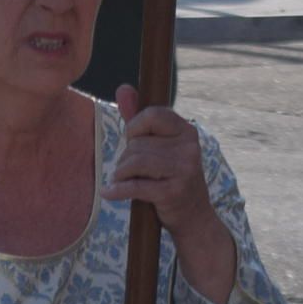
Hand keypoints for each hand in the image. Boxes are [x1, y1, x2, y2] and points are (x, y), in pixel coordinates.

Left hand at [104, 91, 218, 236]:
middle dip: (126, 158)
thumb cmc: (171, 177)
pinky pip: (135, 186)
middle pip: (138, 144)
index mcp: (187, 131)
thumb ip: (140, 118)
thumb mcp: (160, 146)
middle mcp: (189, 147)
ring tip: (123, 181)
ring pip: (134, 162)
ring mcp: (183, 170)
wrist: (193, 216)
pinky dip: (117, 190)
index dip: (135, 127)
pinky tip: (109, 193)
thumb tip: (123, 88)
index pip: (152, 115)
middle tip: (130, 171)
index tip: (133, 141)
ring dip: (121, 174)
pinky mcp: (173, 192)